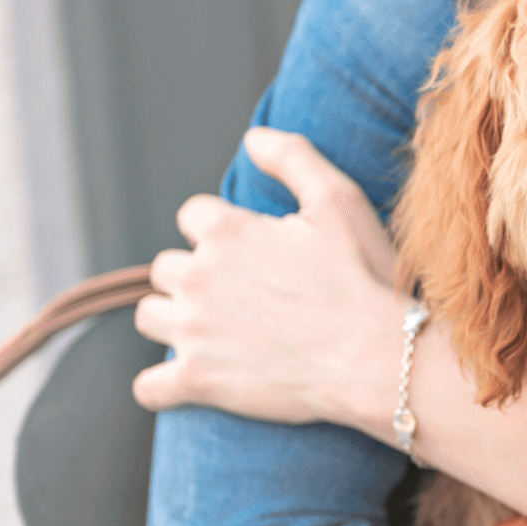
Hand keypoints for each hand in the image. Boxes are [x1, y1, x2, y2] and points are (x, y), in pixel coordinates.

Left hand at [130, 128, 402, 428]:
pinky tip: (185, 382)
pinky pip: (148, 387)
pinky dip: (161, 386)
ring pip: (150, 316)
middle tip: (237, 296)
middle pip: (166, 267)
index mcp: (225, 231)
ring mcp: (193, 330)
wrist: (378, 357)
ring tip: (210, 332)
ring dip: (172, 320)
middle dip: (195, 276)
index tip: (249, 250)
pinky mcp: (197, 380)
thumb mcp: (338, 200)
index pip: (192, 216)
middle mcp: (198, 276)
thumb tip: (253, 138)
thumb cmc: (364, 278)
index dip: (219, 230)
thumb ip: (293, 158)